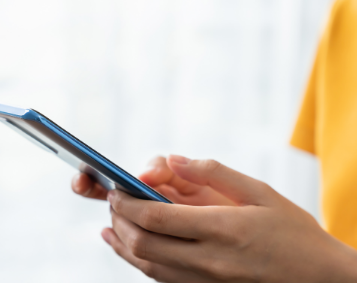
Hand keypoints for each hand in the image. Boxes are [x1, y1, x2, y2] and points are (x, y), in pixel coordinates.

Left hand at [102, 155, 356, 282]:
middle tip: (112, 201)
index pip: (156, 216)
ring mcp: (204, 282)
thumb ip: (214, 172)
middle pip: (143, 242)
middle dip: (120, 219)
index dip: (128, 202)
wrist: (320, 280)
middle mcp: (208, 260)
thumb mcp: (260, 192)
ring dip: (122, 242)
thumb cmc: (293, 232)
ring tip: (111, 223)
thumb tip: (175, 159)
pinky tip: (127, 248)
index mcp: (222, 229)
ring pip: (145, 264)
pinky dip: (136, 262)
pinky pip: (158, 278)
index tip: (116, 189)